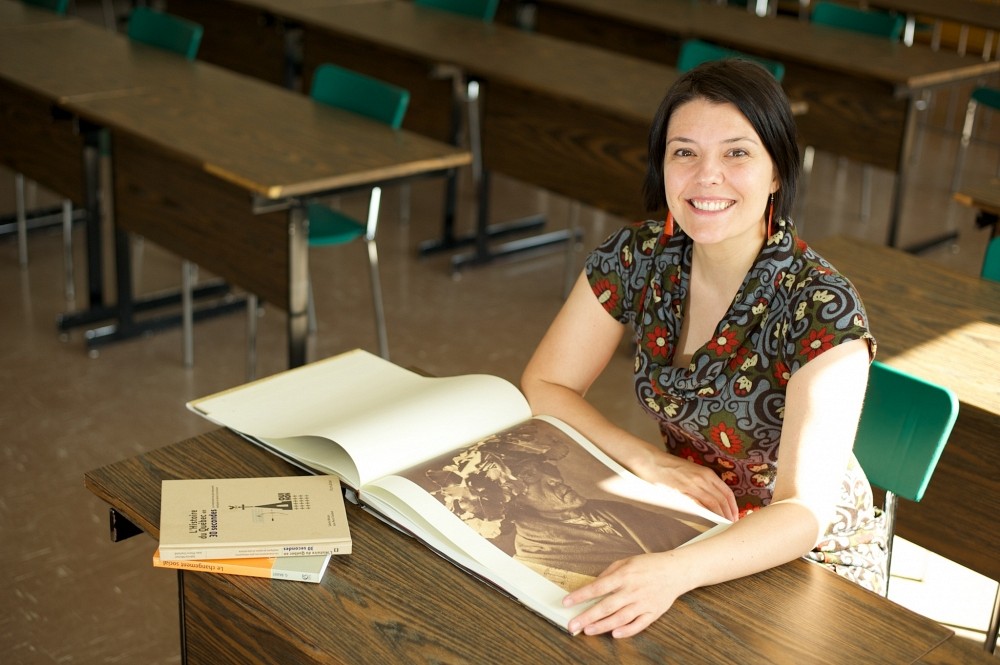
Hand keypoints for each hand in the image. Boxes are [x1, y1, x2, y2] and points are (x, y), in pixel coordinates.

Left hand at [564, 552, 685, 637]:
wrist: (676, 571)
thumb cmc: (649, 565)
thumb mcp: (626, 562)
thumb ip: (608, 573)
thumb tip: (593, 585)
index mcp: (624, 575)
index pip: (598, 587)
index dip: (581, 595)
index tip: (567, 602)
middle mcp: (632, 590)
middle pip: (606, 606)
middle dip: (587, 616)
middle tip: (572, 625)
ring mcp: (643, 603)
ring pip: (620, 618)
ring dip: (602, 626)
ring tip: (587, 631)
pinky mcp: (653, 613)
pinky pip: (638, 625)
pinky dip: (626, 631)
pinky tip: (614, 634)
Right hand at [635, 451, 738, 521]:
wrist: (651, 461)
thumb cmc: (670, 467)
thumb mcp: (692, 471)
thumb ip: (703, 482)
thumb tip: (712, 499)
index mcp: (707, 473)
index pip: (727, 492)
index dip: (733, 506)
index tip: (735, 516)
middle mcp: (703, 478)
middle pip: (722, 500)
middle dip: (729, 514)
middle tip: (731, 525)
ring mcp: (693, 485)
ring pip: (713, 503)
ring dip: (720, 516)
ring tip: (723, 526)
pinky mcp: (681, 491)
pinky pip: (698, 505)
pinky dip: (706, 515)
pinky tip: (709, 523)